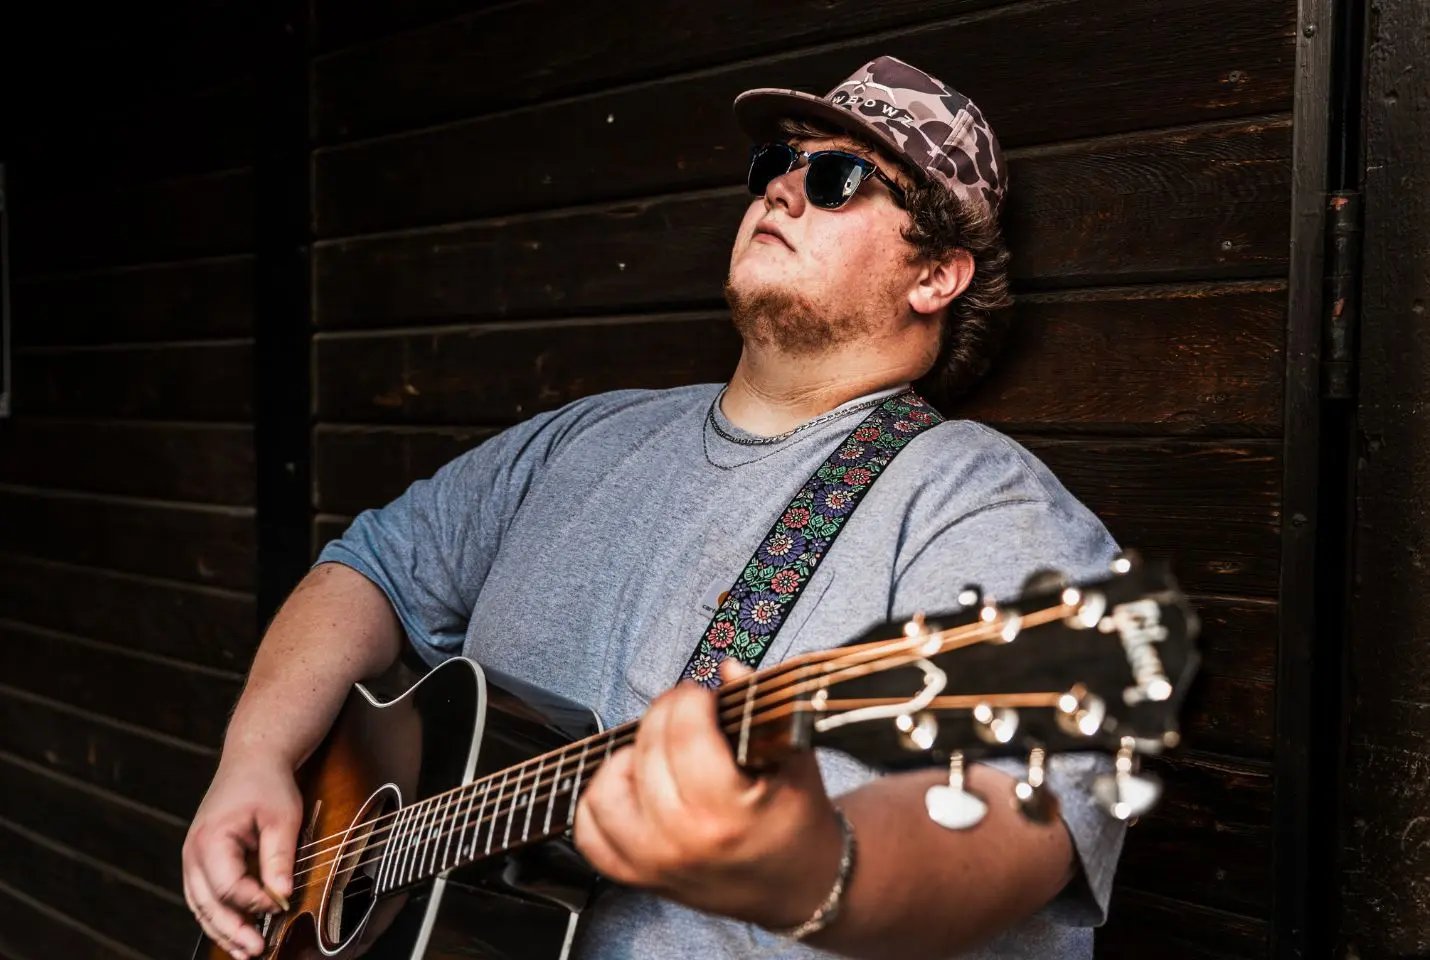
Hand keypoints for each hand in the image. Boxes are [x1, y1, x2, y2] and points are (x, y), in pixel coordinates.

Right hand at [182, 754, 300, 958]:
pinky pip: (204, 898)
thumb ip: (280, 857)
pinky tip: (236, 934)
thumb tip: (282, 895)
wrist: (252, 761)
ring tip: (246, 952)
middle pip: (208, 904)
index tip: (281, 905)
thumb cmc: (266, 784)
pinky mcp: (201, 863)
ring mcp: (193, 859)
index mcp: (211, 839)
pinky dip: (219, 917)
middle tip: (257, 951)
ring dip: (223, 931)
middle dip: (233, 931)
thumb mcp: (282, 817)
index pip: (229, 885)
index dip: (255, 902)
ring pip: (201, 907)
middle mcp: (193, 852)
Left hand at [573, 662, 844, 929]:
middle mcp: (683, 841)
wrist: (798, 885)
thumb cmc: (797, 820)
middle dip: (664, 714)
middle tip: (685, 710)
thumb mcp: (795, 760)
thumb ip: (761, 709)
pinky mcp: (639, 876)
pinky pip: (591, 835)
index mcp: (728, 813)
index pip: (685, 734)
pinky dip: (600, 802)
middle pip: (648, 751)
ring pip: (607, 791)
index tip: (704, 695)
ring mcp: (654, 863)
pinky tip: (630, 783)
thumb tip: (727, 668)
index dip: (690, 699)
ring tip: (658, 749)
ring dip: (627, 757)